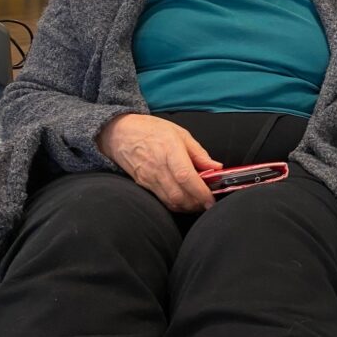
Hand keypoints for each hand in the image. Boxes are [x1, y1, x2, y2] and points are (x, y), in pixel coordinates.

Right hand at [97, 113, 222, 211]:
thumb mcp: (180, 133)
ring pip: (171, 202)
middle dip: (196, 204)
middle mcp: (158, 168)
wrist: (120, 133)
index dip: (200, 191)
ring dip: (187, 206)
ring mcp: (149, 179)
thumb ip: (199, 153)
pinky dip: (176, 204)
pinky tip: (185, 199)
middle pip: (178, 195)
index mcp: (169, 150)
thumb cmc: (151, 130)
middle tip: (208, 202)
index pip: (185, 176)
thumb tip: (216, 168)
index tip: (211, 199)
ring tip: (198, 202)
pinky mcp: (144, 185)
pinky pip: (163, 200)